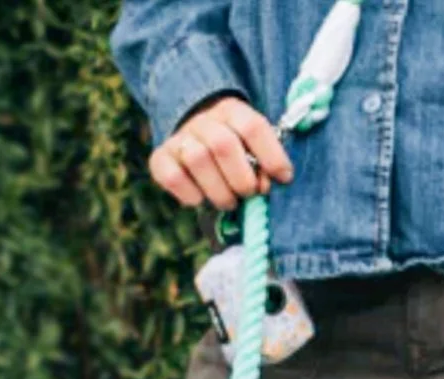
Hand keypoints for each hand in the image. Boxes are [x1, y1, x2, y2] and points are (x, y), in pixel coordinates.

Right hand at [147, 96, 294, 210]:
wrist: (193, 139)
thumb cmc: (233, 149)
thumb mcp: (252, 147)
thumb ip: (263, 162)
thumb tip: (264, 185)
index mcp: (231, 111)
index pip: (253, 127)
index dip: (272, 155)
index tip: (284, 178)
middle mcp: (203, 120)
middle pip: (223, 144)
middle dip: (242, 178)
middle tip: (249, 194)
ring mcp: (179, 138)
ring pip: (198, 160)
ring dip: (219, 190)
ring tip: (229, 203)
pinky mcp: (159, 158)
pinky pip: (172, 176)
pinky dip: (189, 193)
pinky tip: (200, 200)